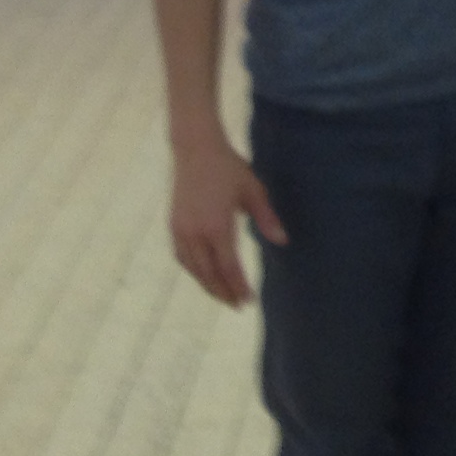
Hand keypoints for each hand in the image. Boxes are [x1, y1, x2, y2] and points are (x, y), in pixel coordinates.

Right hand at [171, 140, 285, 306]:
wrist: (196, 149)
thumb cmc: (229, 168)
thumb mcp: (253, 191)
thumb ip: (267, 218)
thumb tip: (282, 241)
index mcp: (217, 226)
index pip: (229, 267)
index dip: (238, 286)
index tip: (248, 301)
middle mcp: (196, 232)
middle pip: (209, 273)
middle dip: (223, 292)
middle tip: (237, 306)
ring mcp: (181, 229)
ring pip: (193, 268)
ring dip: (207, 284)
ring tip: (222, 295)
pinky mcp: (173, 225)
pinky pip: (182, 256)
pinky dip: (193, 270)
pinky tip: (203, 274)